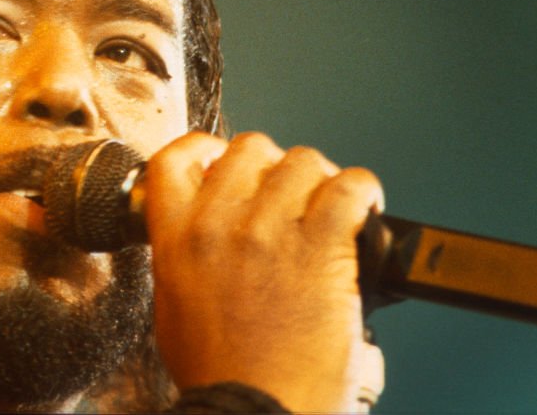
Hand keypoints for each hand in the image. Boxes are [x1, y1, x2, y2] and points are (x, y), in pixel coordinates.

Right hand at [143, 131, 384, 411]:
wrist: (254, 411)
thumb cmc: (219, 374)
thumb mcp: (174, 306)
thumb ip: (184, 256)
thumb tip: (205, 232)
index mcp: (177, 238)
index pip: (177, 159)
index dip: (204, 148)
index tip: (221, 156)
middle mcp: (220, 224)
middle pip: (250, 149)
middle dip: (273, 166)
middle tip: (288, 193)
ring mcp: (269, 232)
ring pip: (302, 161)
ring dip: (319, 179)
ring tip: (329, 206)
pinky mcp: (320, 248)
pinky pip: (348, 188)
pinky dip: (362, 190)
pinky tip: (363, 207)